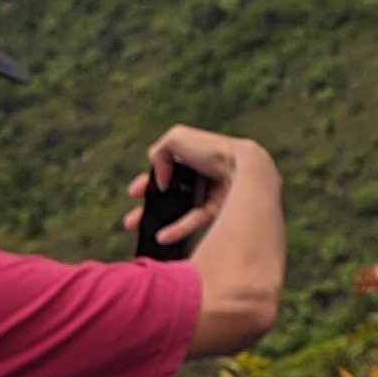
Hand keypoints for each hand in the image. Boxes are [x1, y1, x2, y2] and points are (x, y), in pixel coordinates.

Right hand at [119, 125, 265, 253]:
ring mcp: (213, 193)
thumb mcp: (177, 139)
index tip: (134, 193)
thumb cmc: (213, 150)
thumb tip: (160, 179)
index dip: (149, 181)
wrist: (245, 170)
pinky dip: (179, 229)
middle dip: (150, 205)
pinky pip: (196, 221)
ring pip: (181, 209)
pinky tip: (163, 237)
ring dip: (160, 220)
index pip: (167, 169)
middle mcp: (205, 174)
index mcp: (195, 155)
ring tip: (141, 229)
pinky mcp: (221, 211)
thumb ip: (159, 153)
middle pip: (172, 192)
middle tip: (132, 219)